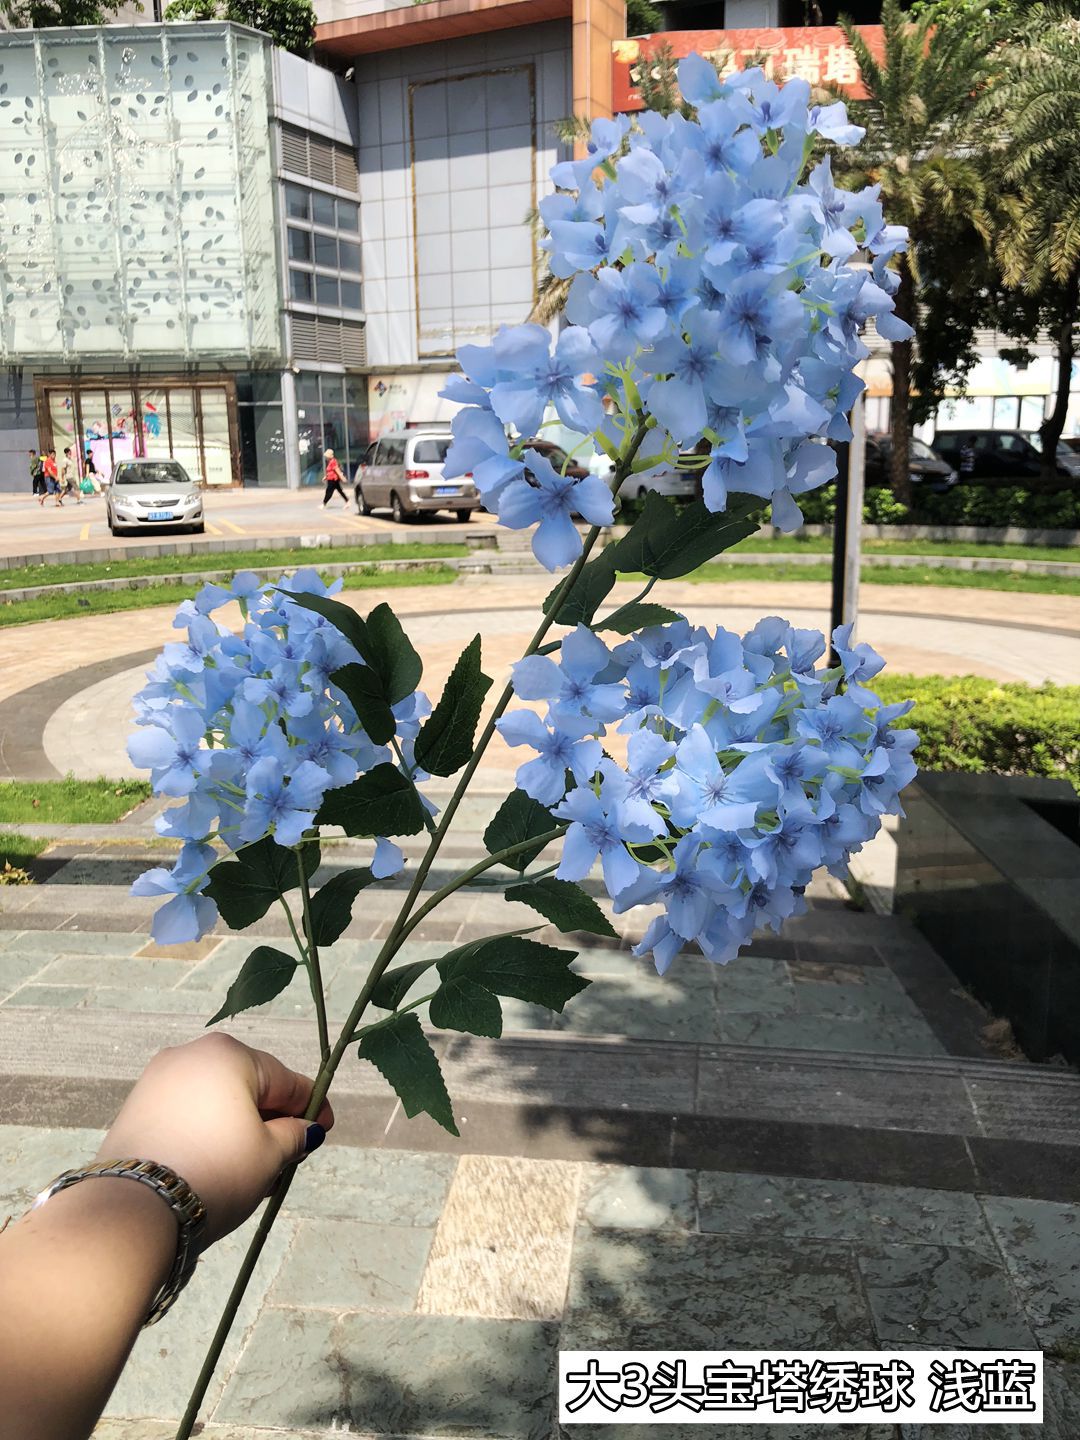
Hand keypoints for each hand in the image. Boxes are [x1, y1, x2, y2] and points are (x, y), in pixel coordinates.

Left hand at [96, 1033, 333, 1244]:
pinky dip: (208, 1132)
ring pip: (216, 1101)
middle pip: (248, 1087)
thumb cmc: (215, 1172)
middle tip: (289, 1157)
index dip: (311, 1106)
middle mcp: (191, 1054)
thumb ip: (294, 1135)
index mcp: (229, 1054)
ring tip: (255, 1170)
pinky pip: (188, 1113)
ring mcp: (158, 1079)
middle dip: (272, 1120)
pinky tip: (218, 1164)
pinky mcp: (137, 1107)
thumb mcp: (270, 1155)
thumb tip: (304, 1129)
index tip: (324, 1127)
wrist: (133, 1210)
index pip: (285, 1080)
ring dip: (240, 1129)